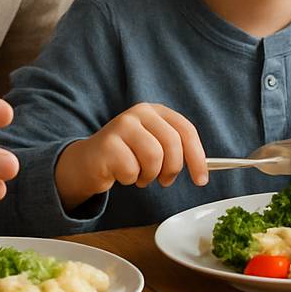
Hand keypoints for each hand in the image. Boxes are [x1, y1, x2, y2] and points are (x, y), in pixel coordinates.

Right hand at [56, 102, 208, 208]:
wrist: (88, 162)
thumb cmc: (126, 156)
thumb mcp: (153, 146)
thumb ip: (176, 151)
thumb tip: (202, 171)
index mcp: (156, 111)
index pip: (186, 130)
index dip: (197, 157)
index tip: (201, 180)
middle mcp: (139, 113)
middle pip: (172, 144)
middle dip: (172, 169)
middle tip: (165, 181)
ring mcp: (121, 125)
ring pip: (154, 157)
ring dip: (150, 175)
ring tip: (141, 176)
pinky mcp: (107, 144)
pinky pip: (132, 170)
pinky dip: (131, 179)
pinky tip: (122, 174)